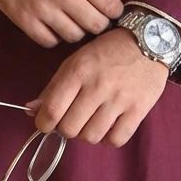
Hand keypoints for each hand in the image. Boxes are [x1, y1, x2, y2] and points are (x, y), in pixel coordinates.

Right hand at [0, 0, 130, 47]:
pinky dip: (54, 36)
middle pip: (96, 26)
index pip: (111, 6)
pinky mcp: (23, 19)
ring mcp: (41, 8)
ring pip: (74, 37)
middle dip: (98, 23)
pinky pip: (49, 42)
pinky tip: (53, 23)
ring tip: (71, 18)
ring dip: (76, 30)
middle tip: (91, 15)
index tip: (108, 8)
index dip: (114, 10)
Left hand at [23, 27, 169, 146]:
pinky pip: (115, 140)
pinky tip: (107, 125)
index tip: (45, 123)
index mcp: (78, 70)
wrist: (150, 41)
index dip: (43, 123)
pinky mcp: (138, 110)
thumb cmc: (107, 50)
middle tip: (71, 118)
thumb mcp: (76, 60)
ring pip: (91, 137)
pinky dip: (108, 138)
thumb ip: (53, 87)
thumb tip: (30, 110)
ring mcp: (119, 99)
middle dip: (65, 128)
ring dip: (86, 133)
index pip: (52, 110)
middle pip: (70, 128)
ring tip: (90, 121)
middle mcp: (98, 86)